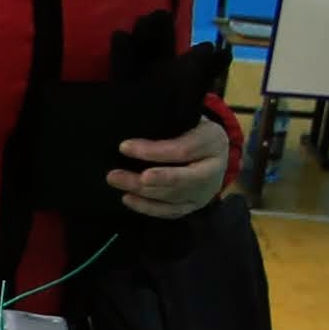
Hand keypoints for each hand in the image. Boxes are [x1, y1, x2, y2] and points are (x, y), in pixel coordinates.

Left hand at [108, 115, 230, 219]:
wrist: (215, 149)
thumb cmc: (194, 128)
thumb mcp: (189, 117)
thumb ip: (169, 123)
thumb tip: (135, 124)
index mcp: (213, 141)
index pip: (182, 150)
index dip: (153, 151)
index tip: (124, 147)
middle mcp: (214, 169)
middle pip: (178, 180)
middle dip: (143, 180)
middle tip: (114, 175)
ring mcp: (206, 191)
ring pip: (173, 197)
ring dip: (141, 192)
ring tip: (116, 182)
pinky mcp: (196, 204)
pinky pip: (172, 212)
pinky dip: (148, 207)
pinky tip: (128, 199)